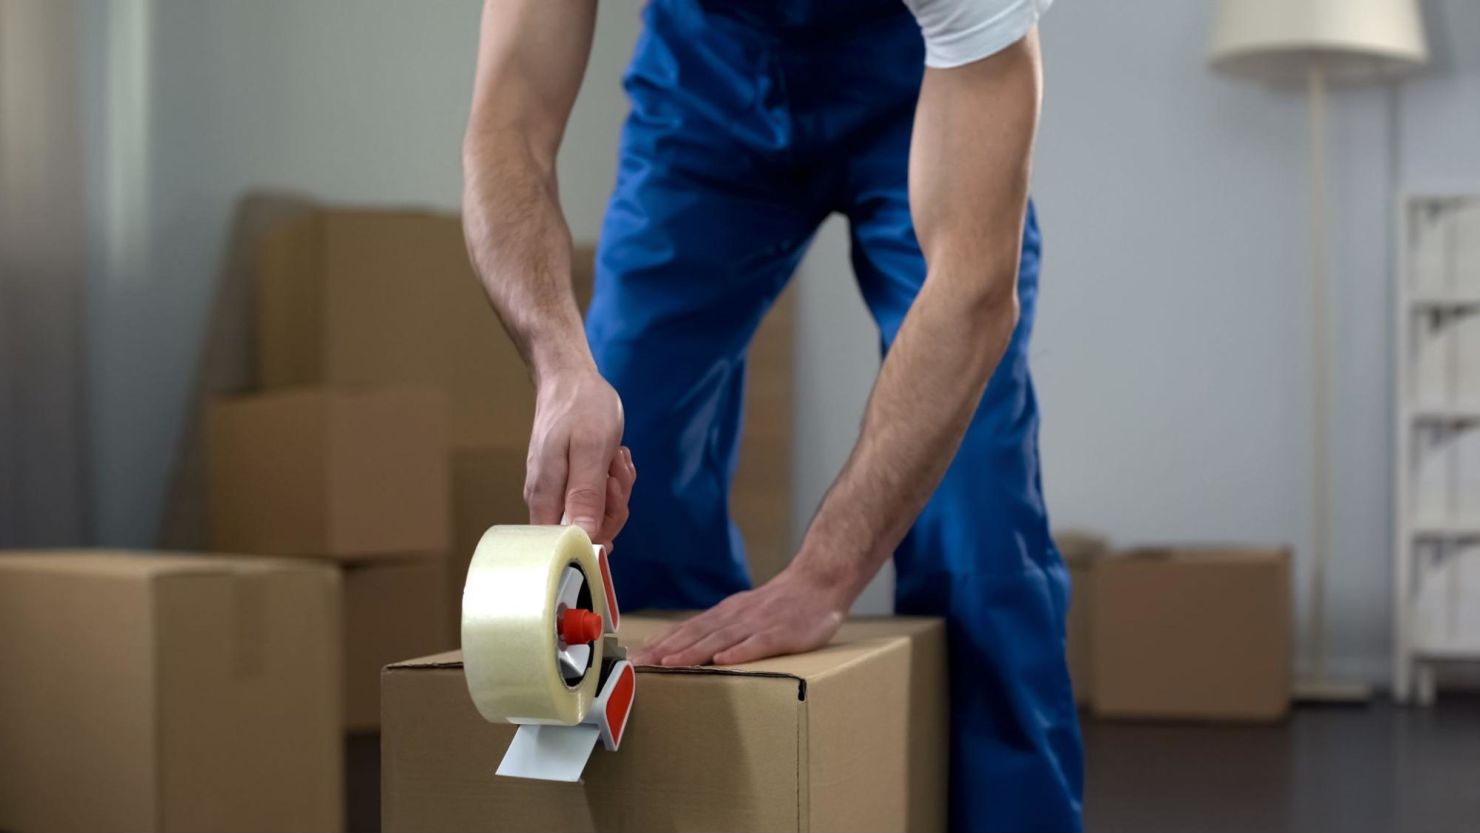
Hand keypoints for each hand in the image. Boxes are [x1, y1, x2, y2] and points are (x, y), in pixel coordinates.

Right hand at [525, 368, 634, 547]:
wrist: (569, 377)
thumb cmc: (580, 406)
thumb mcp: (591, 448)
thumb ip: (586, 494)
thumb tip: (584, 536)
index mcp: (546, 498)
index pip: (569, 544)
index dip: (599, 532)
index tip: (611, 494)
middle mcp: (546, 501)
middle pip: (587, 532)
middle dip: (613, 505)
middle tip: (616, 470)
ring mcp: (557, 492)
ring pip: (596, 514)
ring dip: (616, 489)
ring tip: (615, 457)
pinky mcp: (568, 483)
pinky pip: (596, 497)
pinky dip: (611, 480)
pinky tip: (614, 458)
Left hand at [630, 563, 853, 665]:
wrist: (818, 582)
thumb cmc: (780, 605)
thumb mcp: (743, 612)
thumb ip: (718, 629)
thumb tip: (684, 645)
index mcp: (724, 615)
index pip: (685, 630)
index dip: (659, 644)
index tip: (634, 659)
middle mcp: (735, 617)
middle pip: (694, 635)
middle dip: (664, 651)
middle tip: (639, 666)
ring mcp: (758, 624)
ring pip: (719, 639)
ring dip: (692, 652)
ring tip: (668, 664)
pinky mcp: (781, 633)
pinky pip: (758, 643)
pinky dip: (740, 652)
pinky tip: (723, 662)